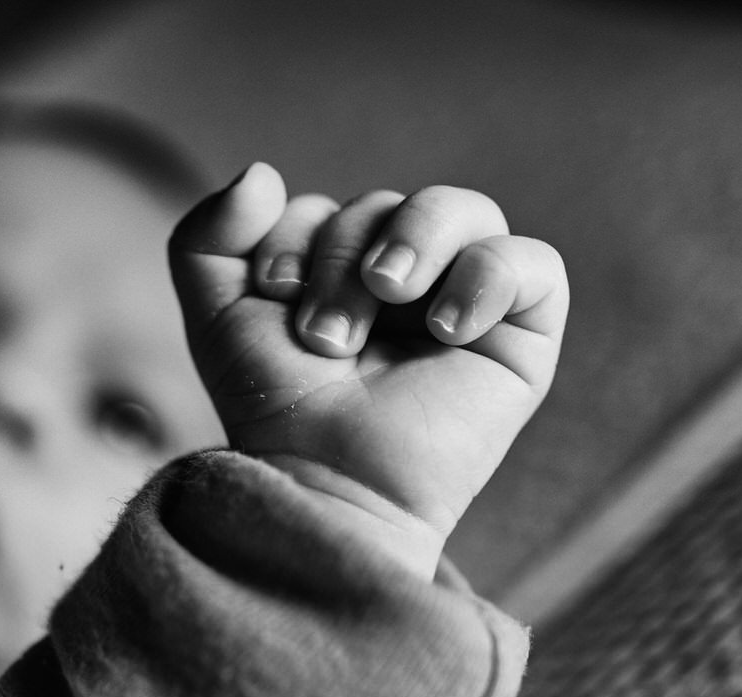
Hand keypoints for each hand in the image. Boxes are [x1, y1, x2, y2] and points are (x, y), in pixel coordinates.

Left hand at [169, 164, 566, 573]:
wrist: (325, 480)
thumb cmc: (276, 413)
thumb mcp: (217, 319)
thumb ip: (206, 236)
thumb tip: (264, 171)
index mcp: (342, 279)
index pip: (328, 210)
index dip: (294, 238)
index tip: (274, 296)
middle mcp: (408, 284)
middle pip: (388, 206)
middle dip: (343, 258)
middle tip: (324, 336)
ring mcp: (466, 305)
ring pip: (467, 209)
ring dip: (415, 239)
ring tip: (389, 296)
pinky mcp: (522, 338)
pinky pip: (534, 263)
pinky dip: (487, 276)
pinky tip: (446, 328)